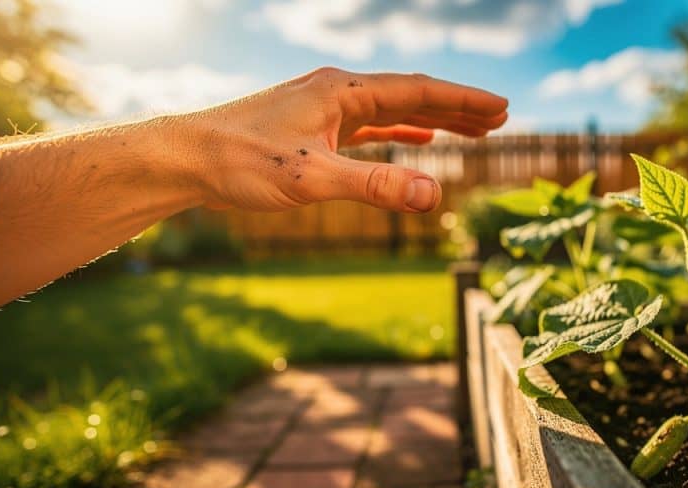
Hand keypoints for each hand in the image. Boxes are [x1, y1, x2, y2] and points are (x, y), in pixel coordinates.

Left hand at [187, 67, 508, 212]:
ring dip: (433, 119)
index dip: (463, 102)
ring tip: (472, 130)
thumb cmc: (241, 162)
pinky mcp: (312, 128)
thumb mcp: (312, 179)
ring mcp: (324, 108)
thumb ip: (374, 188)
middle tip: (500, 119)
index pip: (418, 91)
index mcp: (343, 92)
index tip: (502, 108)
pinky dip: (400, 132)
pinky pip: (370, 127)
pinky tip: (416, 139)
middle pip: (412, 95)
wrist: (185, 158)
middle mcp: (337, 92)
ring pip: (392, 111)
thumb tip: (433, 195)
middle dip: (458, 108)